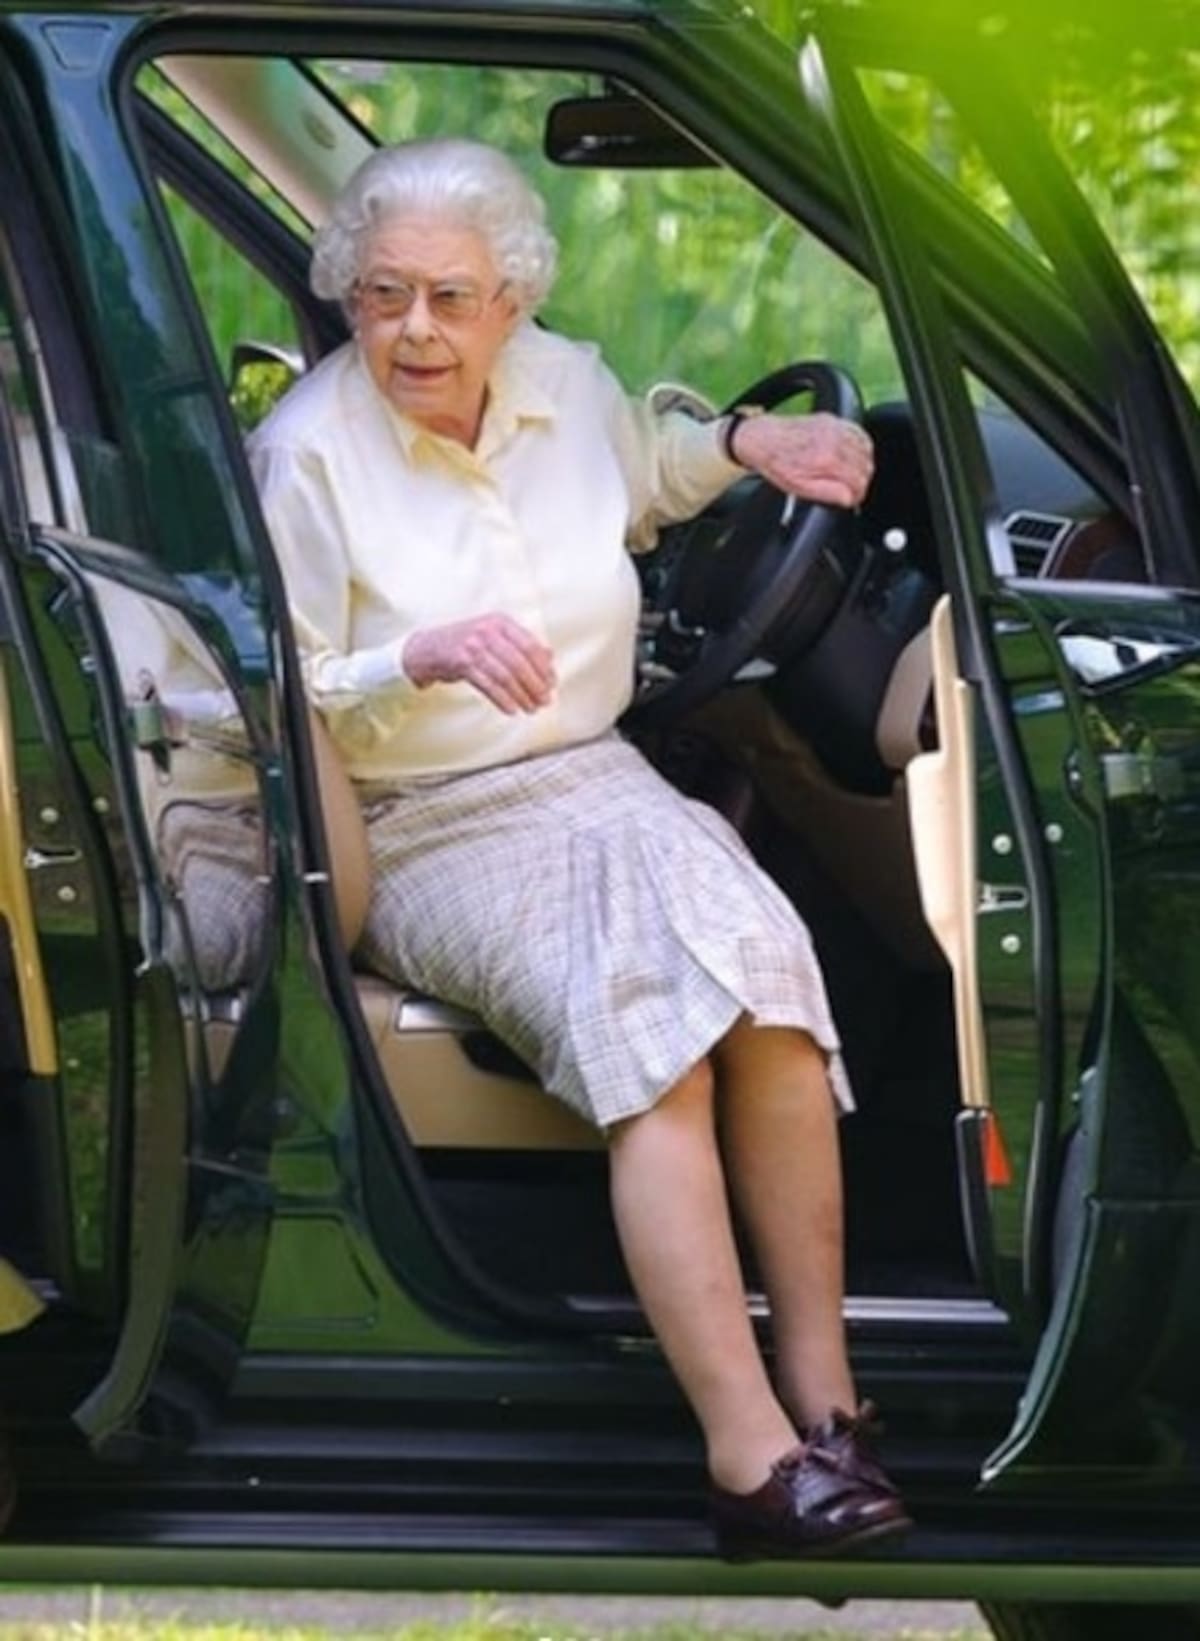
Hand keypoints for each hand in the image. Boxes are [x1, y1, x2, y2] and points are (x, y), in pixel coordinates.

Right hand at [402, 613, 555, 714]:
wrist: (429, 648)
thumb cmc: (467, 642)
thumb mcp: (495, 636)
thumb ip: (522, 643)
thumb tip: (550, 657)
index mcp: (501, 622)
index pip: (530, 645)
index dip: (544, 667)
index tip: (553, 684)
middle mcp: (488, 631)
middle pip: (519, 663)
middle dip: (535, 685)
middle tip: (545, 701)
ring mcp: (473, 646)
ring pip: (505, 676)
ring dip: (521, 696)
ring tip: (531, 709)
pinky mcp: (461, 662)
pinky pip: (488, 685)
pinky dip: (502, 700)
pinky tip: (512, 709)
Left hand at [730, 411, 873, 507]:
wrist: (762, 439)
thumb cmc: (776, 463)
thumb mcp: (798, 487)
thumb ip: (827, 493)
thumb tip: (849, 498)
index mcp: (827, 460)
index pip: (858, 481)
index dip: (857, 494)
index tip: (852, 499)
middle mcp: (834, 441)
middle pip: (865, 466)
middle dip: (861, 481)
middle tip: (851, 489)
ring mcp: (834, 428)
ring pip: (866, 449)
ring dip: (863, 464)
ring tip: (850, 474)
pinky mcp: (832, 420)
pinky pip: (858, 433)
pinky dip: (861, 446)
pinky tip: (851, 455)